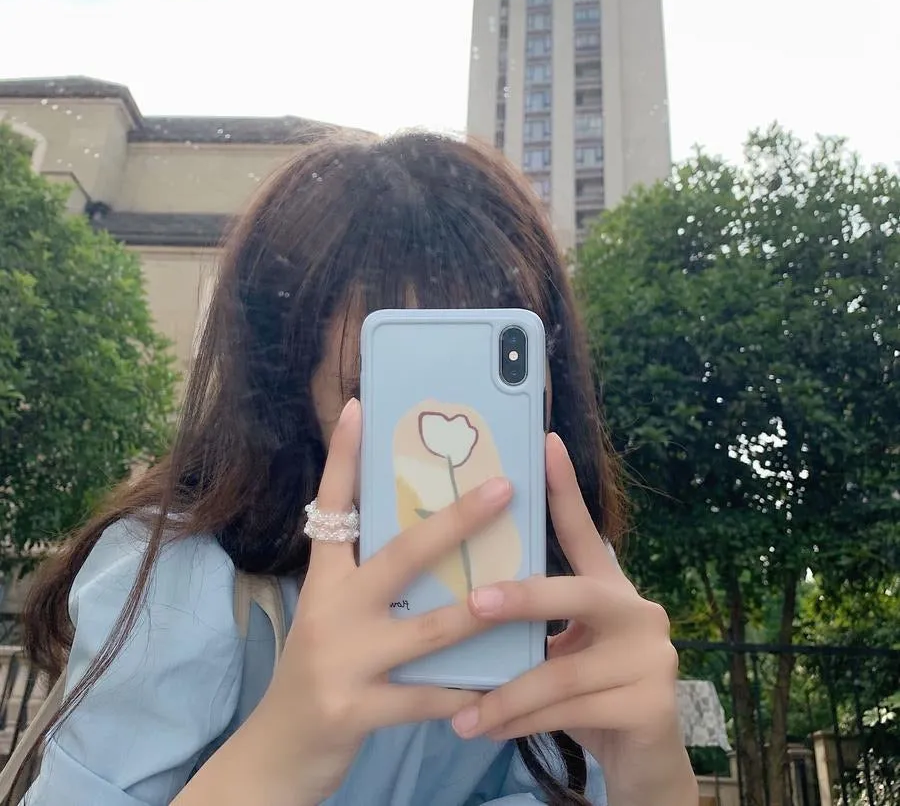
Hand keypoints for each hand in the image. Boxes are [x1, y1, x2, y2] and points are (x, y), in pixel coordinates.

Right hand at [236, 398, 512, 804]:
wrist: (276, 752)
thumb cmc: (319, 670)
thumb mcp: (333, 615)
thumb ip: (369, 580)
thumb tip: (430, 538)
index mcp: (325, 580)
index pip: (332, 506)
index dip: (345, 456)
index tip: (360, 407)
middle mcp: (331, 609)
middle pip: (399, 554)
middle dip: (456, 520)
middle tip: (503, 487)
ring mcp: (342, 660)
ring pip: (426, 627)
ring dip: (478, 609)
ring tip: (520, 587)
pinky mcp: (355, 710)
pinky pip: (426, 699)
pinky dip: (464, 694)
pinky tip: (500, 691)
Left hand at [450, 433, 694, 805]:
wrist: (644, 764)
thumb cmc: (590, 696)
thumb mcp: (564, 650)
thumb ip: (535, 624)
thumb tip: (461, 601)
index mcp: (611, 590)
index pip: (585, 531)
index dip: (565, 487)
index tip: (545, 442)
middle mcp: (638, 612)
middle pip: (575, 593)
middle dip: (521, 599)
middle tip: (472, 605)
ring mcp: (653, 657)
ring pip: (561, 670)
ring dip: (504, 693)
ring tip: (459, 712)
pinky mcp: (652, 703)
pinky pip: (570, 711)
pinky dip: (522, 723)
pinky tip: (486, 729)